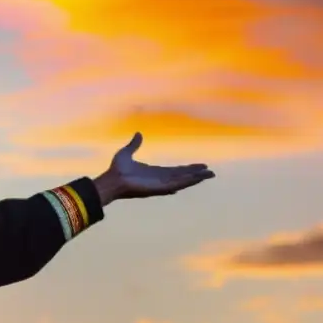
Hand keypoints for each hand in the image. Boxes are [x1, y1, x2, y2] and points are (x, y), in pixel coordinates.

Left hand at [95, 132, 213, 203]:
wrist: (111, 179)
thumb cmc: (116, 169)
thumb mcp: (126, 153)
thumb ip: (134, 144)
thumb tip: (138, 133)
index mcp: (154, 172)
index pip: (175, 170)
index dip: (188, 168)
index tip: (200, 166)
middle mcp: (160, 179)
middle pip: (182, 176)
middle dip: (196, 174)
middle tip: (211, 172)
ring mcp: (160, 184)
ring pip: (182, 181)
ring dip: (196, 178)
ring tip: (209, 175)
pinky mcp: (158, 188)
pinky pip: (176, 184)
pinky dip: (187, 182)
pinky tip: (197, 178)